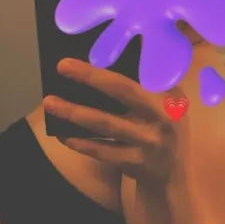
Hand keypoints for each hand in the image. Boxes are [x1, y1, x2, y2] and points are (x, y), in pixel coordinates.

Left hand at [43, 58, 181, 184]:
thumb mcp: (166, 101)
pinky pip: (102, 151)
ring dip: (75, 112)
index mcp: (166, 93)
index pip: (139, 70)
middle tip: (62, 66)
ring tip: (50, 102)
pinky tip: (63, 134)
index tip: (88, 51)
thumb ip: (146, 82)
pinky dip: (81, 142)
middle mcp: (161, 115)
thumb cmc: (162, 126)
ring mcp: (147, 141)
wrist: (174, 172)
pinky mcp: (134, 162)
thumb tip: (106, 58)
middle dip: (91, 77)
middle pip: (123, 92)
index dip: (113, 61)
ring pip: (106, 123)